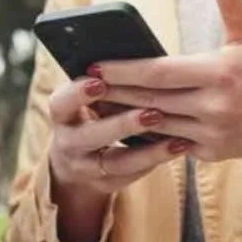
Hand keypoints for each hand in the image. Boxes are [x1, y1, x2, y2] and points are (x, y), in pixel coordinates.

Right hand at [46, 72, 190, 241]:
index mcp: (61, 113)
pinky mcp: (105, 183)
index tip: (100, 82)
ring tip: (177, 138)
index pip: (62, 103)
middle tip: (152, 113)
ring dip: (147, 150)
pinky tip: (180, 147)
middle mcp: (66, 142)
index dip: (79, 93)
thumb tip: (140, 58)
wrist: (77, 157)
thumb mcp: (87, 98)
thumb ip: (106, 83)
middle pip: (89, 137)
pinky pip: (132, 175)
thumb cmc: (92, 111)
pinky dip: (156, 160)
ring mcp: (84, 166)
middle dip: (120, 124)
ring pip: (115, 162)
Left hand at [98, 0, 241, 163]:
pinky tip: (117, 126)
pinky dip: (142, 135)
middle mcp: (215, 105)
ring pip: (154, 125)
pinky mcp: (211, 153)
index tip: (95, 65)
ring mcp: (212, 133)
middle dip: (112, 92)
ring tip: (91, 104)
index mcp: (221, 72)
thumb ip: (234, 6)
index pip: (160, 72)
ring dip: (121, 116)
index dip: (124, 70)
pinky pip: (167, 144)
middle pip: (149, 99)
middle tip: (80, 83)